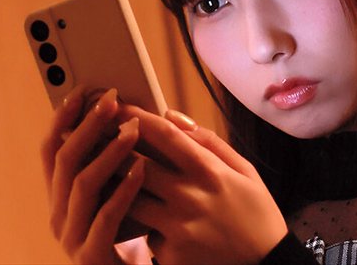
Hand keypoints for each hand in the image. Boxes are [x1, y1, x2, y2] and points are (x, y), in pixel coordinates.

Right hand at [41, 86, 148, 263]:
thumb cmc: (129, 230)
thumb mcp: (115, 192)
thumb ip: (112, 162)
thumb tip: (125, 115)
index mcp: (60, 196)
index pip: (51, 150)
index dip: (63, 118)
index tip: (82, 89)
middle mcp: (58, 214)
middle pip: (65, 160)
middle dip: (88, 125)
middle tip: (112, 99)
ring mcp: (71, 236)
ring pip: (82, 184)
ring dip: (109, 152)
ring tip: (133, 128)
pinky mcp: (91, 256)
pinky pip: (105, 217)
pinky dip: (123, 189)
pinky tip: (142, 168)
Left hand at [118, 105, 287, 264]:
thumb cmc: (256, 214)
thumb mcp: (245, 171)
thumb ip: (209, 142)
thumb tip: (172, 117)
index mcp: (210, 171)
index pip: (165, 136)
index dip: (137, 117)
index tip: (118, 106)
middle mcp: (190, 196)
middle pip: (137, 165)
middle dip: (114, 150)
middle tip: (99, 138)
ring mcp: (178, 227)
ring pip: (130, 199)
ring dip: (118, 185)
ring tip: (109, 173)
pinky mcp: (170, 254)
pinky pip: (145, 231)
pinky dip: (143, 222)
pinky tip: (145, 217)